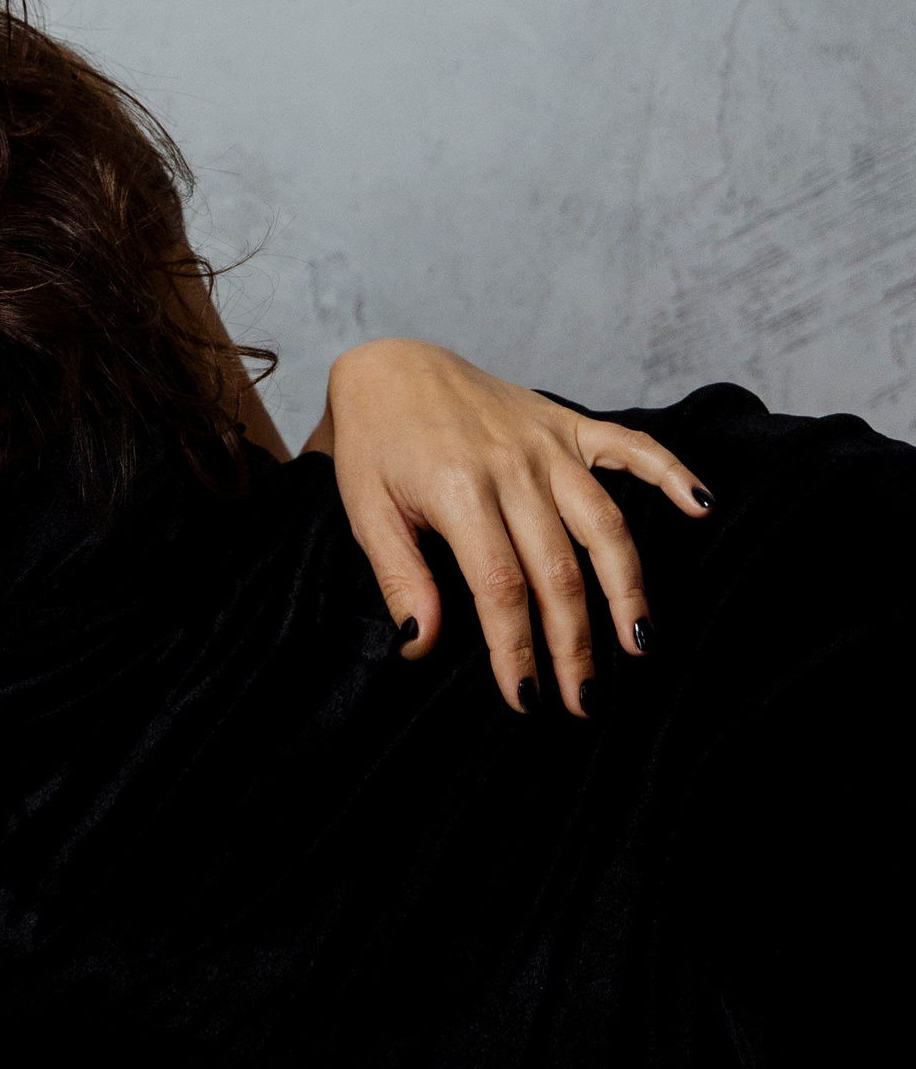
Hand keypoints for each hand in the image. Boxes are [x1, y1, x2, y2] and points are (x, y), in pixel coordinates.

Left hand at [310, 338, 712, 715]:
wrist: (389, 368)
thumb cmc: (374, 445)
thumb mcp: (365, 512)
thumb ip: (399, 577)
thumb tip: (421, 644)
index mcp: (458, 490)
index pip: (500, 586)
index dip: (516, 647)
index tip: (525, 698)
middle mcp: (511, 466)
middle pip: (558, 569)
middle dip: (574, 643)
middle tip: (585, 700)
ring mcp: (545, 443)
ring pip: (603, 524)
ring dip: (627, 588)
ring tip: (638, 644)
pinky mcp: (566, 424)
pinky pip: (631, 447)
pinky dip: (671, 472)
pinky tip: (702, 508)